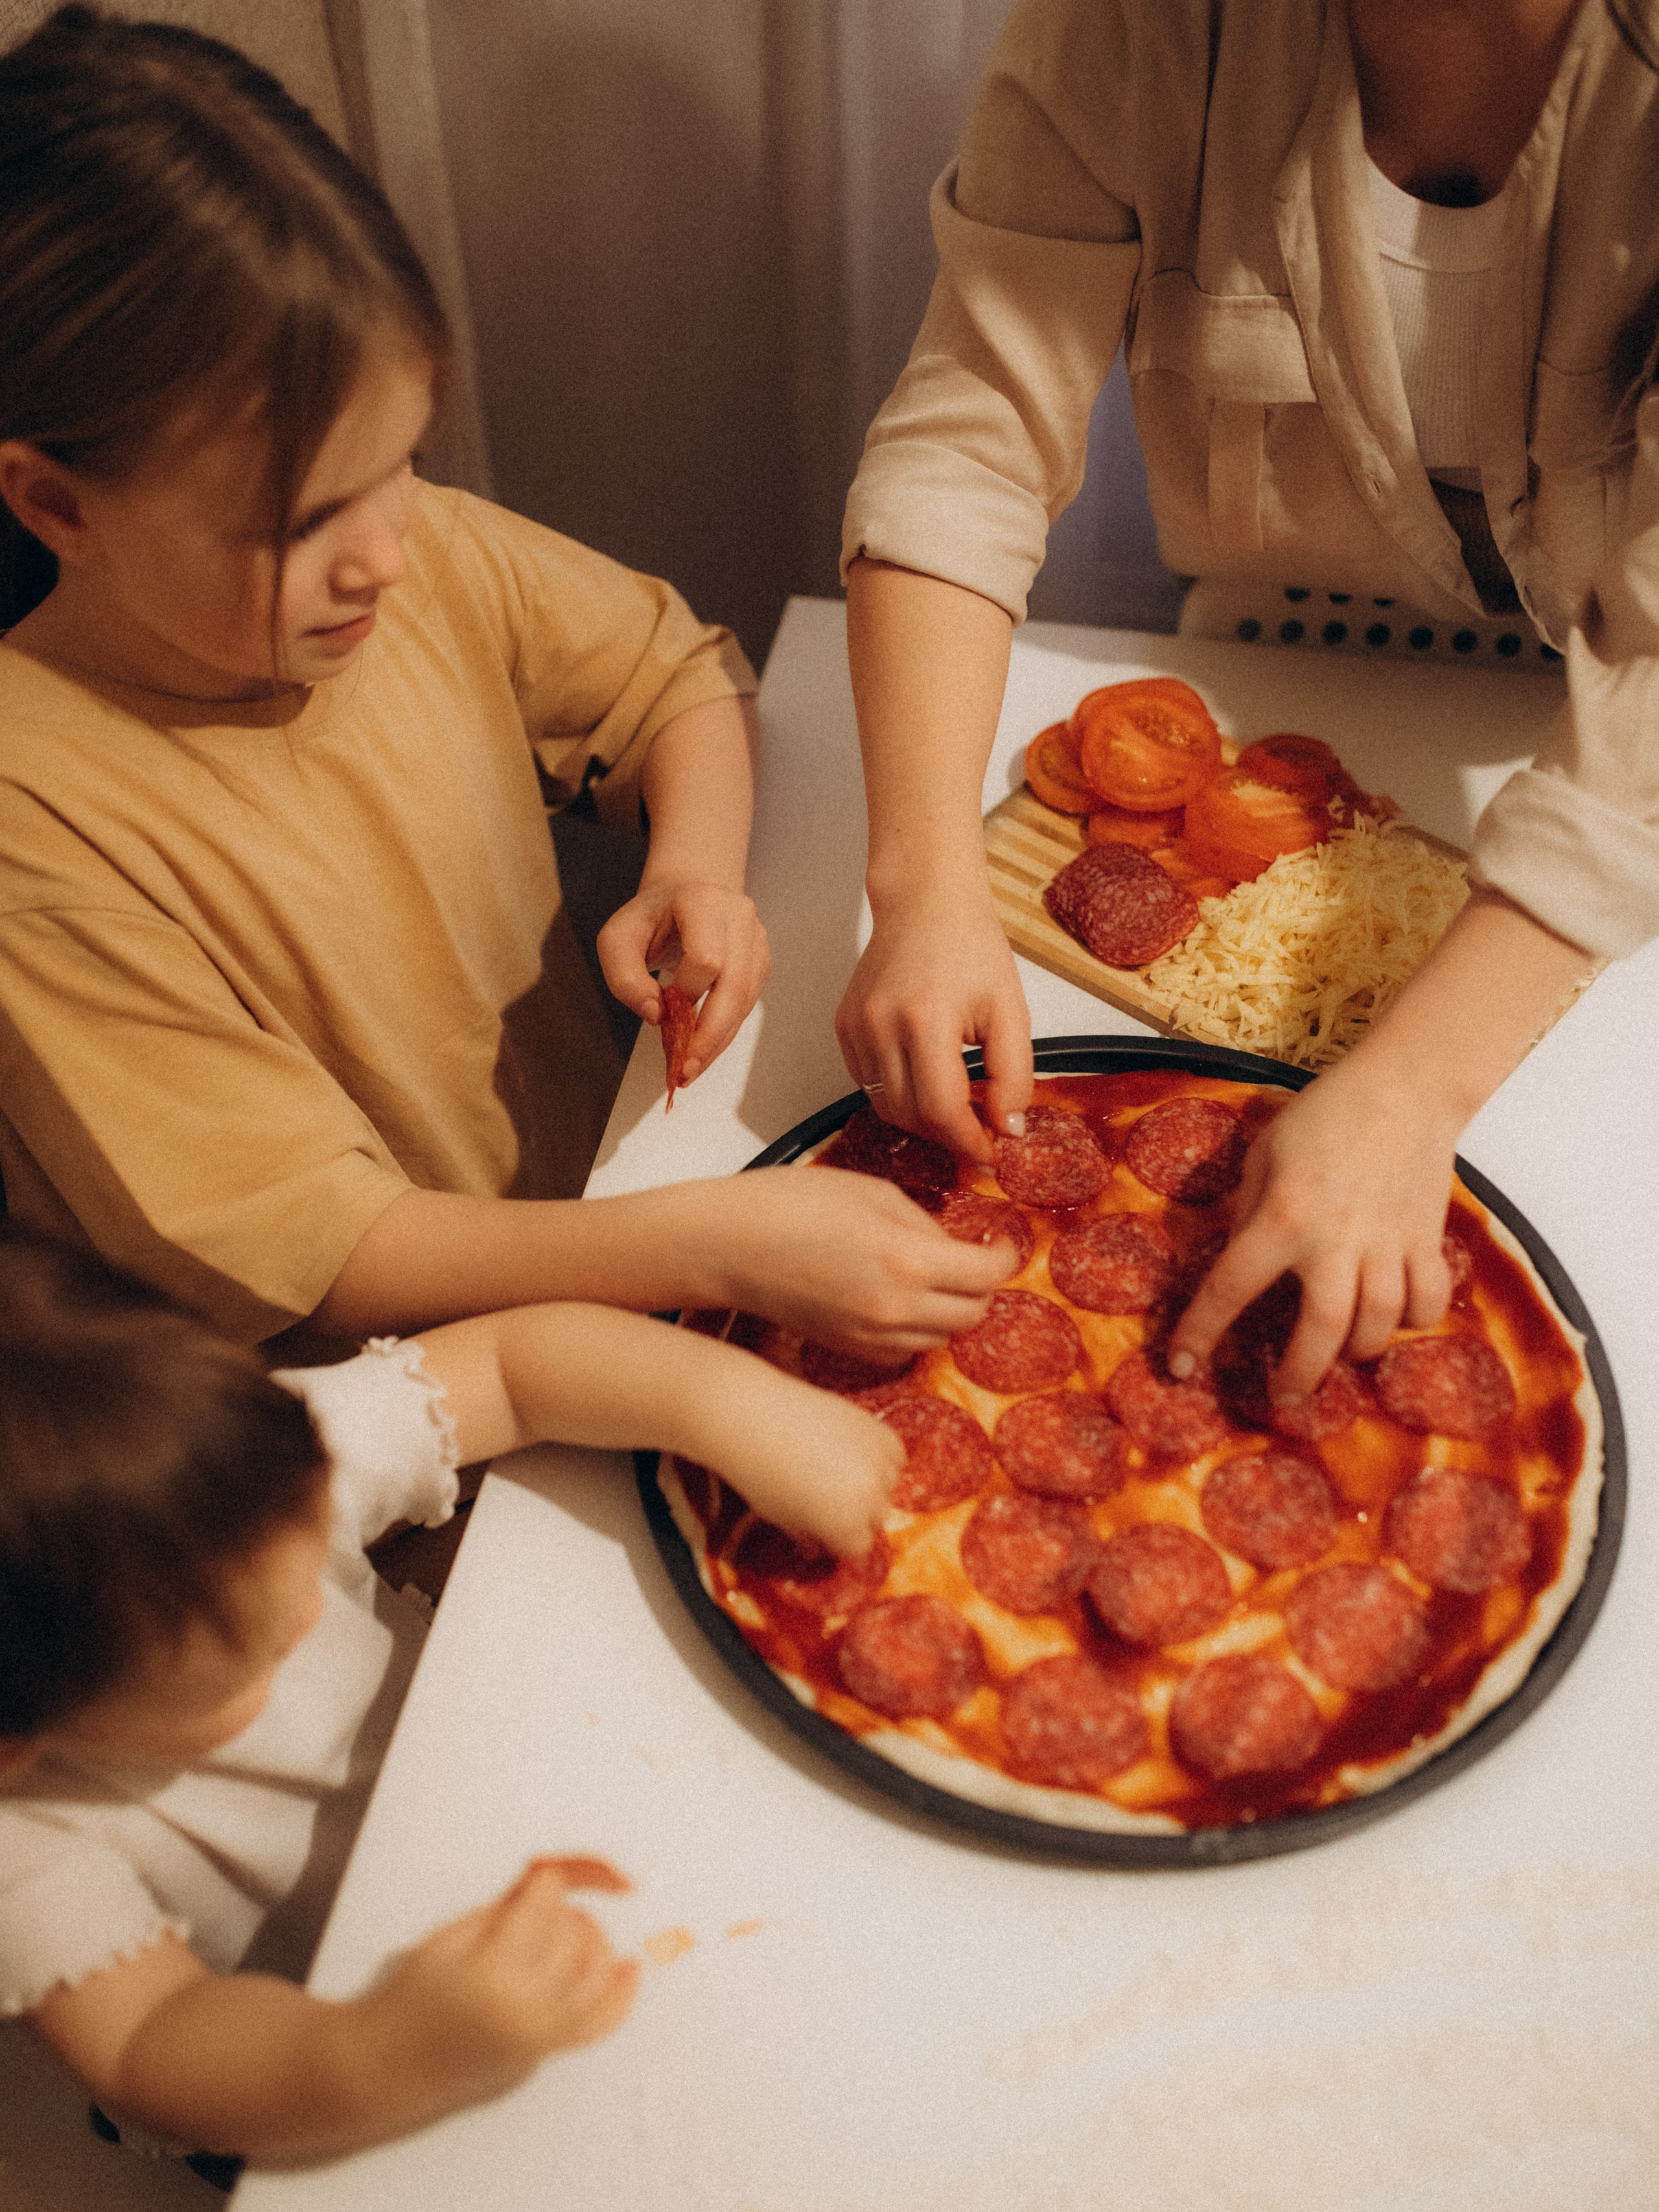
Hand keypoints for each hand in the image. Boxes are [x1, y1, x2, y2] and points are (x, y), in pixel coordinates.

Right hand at [369, 1857, 637, 2108]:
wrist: (388, 2068)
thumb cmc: (410, 1999)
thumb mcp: (447, 1939)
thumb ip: (502, 1909)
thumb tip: (549, 1882)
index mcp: (494, 1973)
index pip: (542, 1912)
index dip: (548, 1887)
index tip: (546, 1878)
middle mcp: (525, 2010)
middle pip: (574, 1941)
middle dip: (569, 1913)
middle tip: (552, 1904)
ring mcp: (539, 2039)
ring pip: (596, 1979)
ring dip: (596, 1943)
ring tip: (580, 1928)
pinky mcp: (544, 2057)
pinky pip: (599, 2025)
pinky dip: (621, 1994)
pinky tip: (631, 1968)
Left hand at [597, 876, 770, 1082]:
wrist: (683, 896)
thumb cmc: (649, 919)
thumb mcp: (617, 939)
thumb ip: (625, 978)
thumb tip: (656, 1016)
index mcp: (703, 902)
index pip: (706, 958)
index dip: (686, 992)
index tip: (664, 1011)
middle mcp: (739, 917)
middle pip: (736, 985)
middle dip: (710, 1034)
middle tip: (685, 1070)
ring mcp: (756, 940)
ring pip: (745, 1001)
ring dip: (718, 1041)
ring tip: (691, 1068)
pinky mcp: (761, 963)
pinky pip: (747, 1006)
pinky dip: (724, 1032)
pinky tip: (703, 1049)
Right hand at [711, 1165, 1017, 1355]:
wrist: (726, 1246)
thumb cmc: (788, 1205)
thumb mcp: (871, 1193)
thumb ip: (924, 1224)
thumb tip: (956, 1246)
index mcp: (905, 1260)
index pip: (988, 1274)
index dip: (1005, 1255)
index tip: (1001, 1241)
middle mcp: (895, 1309)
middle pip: (974, 1313)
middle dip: (983, 1284)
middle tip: (973, 1256)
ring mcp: (872, 1336)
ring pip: (944, 1337)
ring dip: (952, 1309)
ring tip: (935, 1276)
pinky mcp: (852, 1349)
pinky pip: (909, 1349)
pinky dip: (920, 1327)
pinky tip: (902, 1298)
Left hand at [714, 1381, 905, 1556]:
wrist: (753, 1416)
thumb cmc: (759, 1473)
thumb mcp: (780, 1517)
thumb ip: (806, 1536)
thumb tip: (815, 1549)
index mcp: (846, 1527)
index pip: (859, 1548)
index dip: (840, 1540)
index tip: (827, 1531)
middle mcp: (870, 1497)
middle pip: (877, 1518)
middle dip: (857, 1516)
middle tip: (831, 1501)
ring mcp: (877, 1460)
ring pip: (889, 1484)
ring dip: (872, 1484)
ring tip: (841, 1471)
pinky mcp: (878, 1428)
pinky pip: (895, 1453)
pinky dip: (882, 1456)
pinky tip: (858, 1453)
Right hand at [834, 881, 1032, 1163]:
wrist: (925, 904)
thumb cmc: (970, 947)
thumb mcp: (1010, 1011)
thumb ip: (1015, 1076)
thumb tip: (1008, 1130)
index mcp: (926, 1019)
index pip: (943, 1110)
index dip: (969, 1143)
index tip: (991, 1154)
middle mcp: (881, 1025)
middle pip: (911, 1116)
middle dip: (948, 1135)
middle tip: (978, 1133)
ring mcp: (855, 1027)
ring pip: (886, 1106)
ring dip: (922, 1119)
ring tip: (955, 1106)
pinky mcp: (844, 1027)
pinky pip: (868, 1084)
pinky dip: (898, 1094)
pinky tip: (925, 1078)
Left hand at [1165, 1059, 1461, 1402]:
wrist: (1405, 1088)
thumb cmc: (1324, 1115)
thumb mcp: (1263, 1154)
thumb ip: (1247, 1212)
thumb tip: (1237, 1259)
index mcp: (1284, 1217)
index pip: (1230, 1288)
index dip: (1201, 1332)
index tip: (1182, 1367)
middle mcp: (1337, 1241)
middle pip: (1320, 1333)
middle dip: (1298, 1376)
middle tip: (1282, 1397)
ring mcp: (1389, 1245)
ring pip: (1377, 1327)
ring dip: (1354, 1352)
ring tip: (1336, 1356)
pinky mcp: (1428, 1241)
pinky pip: (1427, 1303)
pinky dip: (1413, 1321)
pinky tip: (1395, 1319)